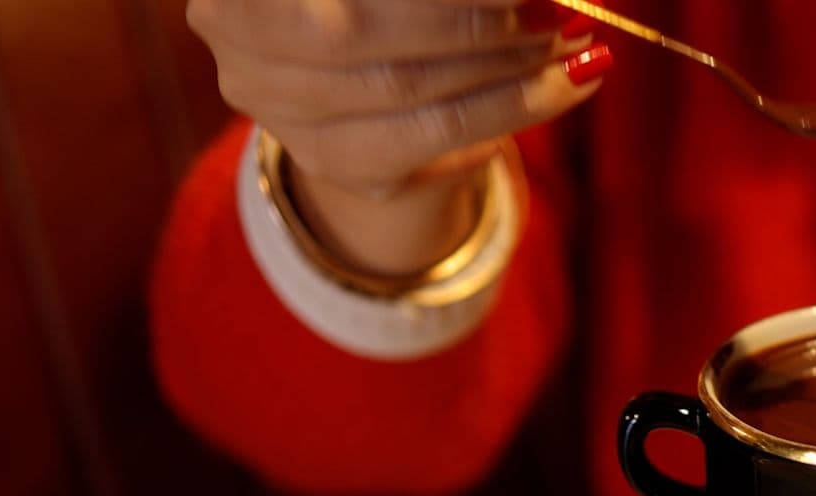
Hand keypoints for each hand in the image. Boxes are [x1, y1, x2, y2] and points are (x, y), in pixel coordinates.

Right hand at [187, 0, 609, 270]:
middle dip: (479, 20)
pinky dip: (508, 108)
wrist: (358, 68)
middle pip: (359, 28)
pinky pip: (429, 141)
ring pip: (405, 91)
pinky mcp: (329, 160)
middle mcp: (235, 31)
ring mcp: (275, 105)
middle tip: (565, 10)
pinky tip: (567, 86)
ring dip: (511, 68)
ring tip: (580, 47)